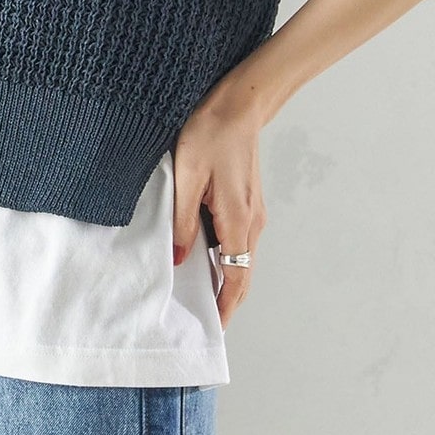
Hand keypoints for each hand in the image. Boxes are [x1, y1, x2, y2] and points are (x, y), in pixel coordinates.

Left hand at [171, 81, 266, 328]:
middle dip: (225, 301)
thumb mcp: (187, 176)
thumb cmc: (211, 133)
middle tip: (201, 320)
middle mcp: (253, 221)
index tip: (212, 329)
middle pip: (242, 273)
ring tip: (197, 293)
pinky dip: (225, 257)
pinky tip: (202, 255)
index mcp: (239, 220)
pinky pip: (238, 239)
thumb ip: (183, 221)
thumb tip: (180, 259)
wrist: (239, 104)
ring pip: (241, 257)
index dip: (225, 307)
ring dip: (225, 279)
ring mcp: (253, 211)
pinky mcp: (248, 200)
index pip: (237, 278)